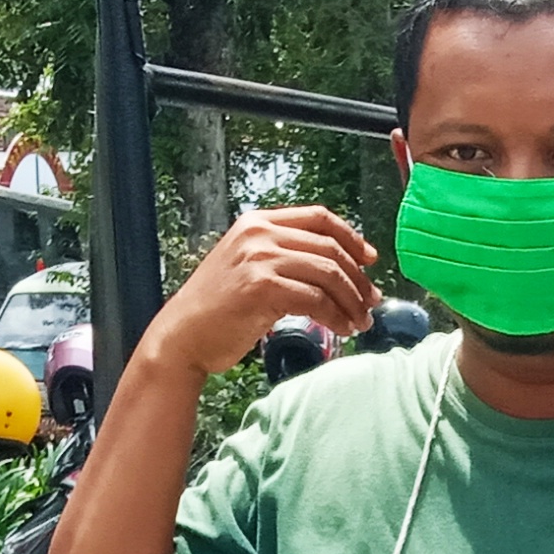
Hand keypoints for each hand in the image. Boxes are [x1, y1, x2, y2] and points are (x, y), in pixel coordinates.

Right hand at [145, 206, 375, 377]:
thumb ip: (283, 257)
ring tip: (360, 321)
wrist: (182, 336)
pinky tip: (341, 329)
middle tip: (371, 302)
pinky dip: (336, 316)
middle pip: (329, 247)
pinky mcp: (262, 287)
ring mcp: (259, 258)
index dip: (351, 237)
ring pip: (328, 273)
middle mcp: (259, 234)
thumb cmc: (217, 310)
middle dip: (358, 278)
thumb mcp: (248, 267)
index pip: (319, 217)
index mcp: (257, 222)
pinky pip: (316, 299)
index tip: (370, 259)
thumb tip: (336, 268)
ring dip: (351, 300)